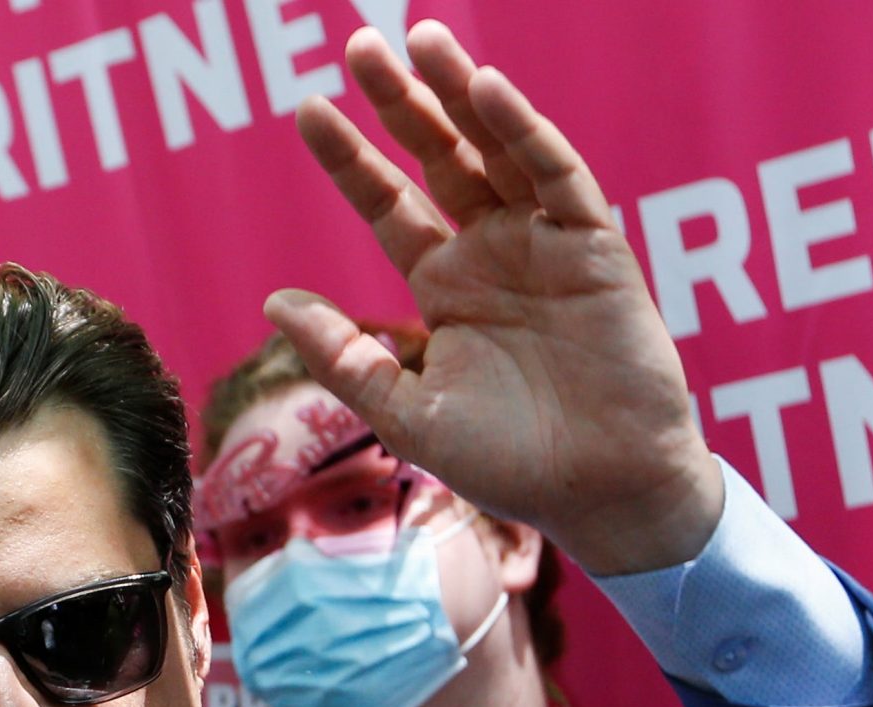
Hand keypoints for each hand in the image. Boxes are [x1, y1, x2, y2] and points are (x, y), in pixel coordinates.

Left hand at [273, 23, 723, 574]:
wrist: (599, 496)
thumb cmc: (509, 464)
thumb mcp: (408, 414)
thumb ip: (346, 358)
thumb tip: (274, 302)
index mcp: (446, 288)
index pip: (389, 205)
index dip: (352, 159)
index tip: (307, 110)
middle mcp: (493, 254)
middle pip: (440, 158)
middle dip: (402, 103)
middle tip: (359, 46)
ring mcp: (546, 245)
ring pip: (499, 150)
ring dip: (462, 95)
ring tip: (420, 41)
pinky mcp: (596, 249)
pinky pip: (559, 177)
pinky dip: (526, 132)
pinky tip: (487, 91)